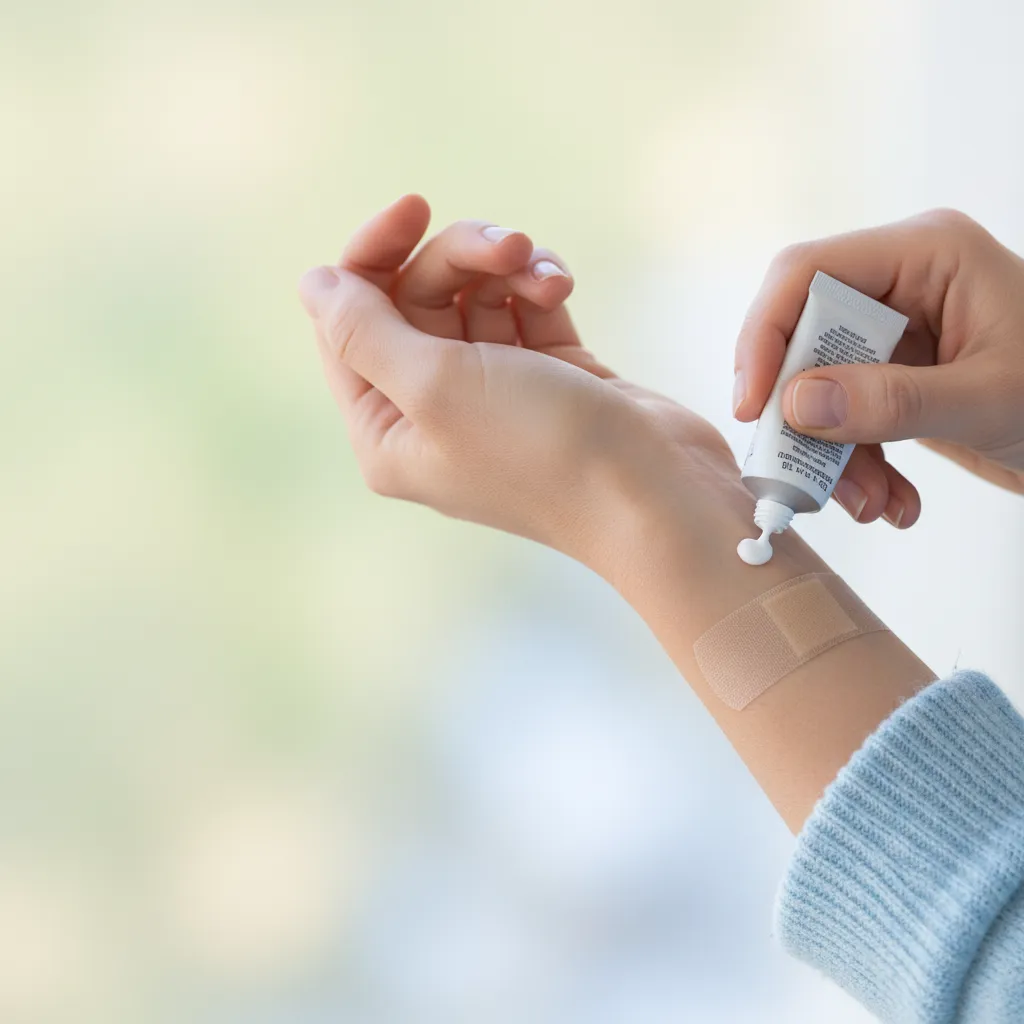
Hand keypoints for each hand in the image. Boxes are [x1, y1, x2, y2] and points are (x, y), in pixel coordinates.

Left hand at [298, 195, 742, 578]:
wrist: (655, 496)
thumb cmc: (541, 449)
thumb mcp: (435, 386)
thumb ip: (363, 330)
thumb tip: (314, 284)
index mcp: (387, 429)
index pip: (348, 322)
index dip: (371, 256)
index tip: (413, 208)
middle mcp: (432, 412)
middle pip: (415, 299)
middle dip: (459, 258)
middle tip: (508, 247)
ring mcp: (493, 394)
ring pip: (474, 295)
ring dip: (506, 268)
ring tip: (545, 275)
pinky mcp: (549, 377)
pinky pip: (523, 308)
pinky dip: (539, 288)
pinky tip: (561, 288)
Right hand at [733, 209, 1023, 528]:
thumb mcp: (987, 399)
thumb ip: (891, 402)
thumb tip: (794, 404)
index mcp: (926, 255)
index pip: (806, 274)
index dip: (765, 336)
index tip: (756, 409)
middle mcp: (900, 285)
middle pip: (802, 338)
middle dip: (803, 415)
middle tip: (805, 475)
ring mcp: (896, 333)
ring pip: (818, 388)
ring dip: (832, 455)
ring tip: (871, 503)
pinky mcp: (895, 377)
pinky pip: (845, 417)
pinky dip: (858, 466)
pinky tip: (892, 501)